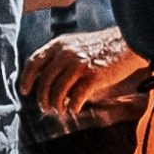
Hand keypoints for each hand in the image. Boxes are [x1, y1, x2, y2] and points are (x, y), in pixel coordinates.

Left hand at [25, 26, 146, 128]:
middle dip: (42, 98)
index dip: (26, 78)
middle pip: (44, 81)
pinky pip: (76, 97)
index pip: (34, 62)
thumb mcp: (76, 44)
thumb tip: (47, 79)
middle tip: (46, 108)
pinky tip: (74, 109)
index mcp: (59, 44)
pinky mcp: (93, 77)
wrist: (128, 43)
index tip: (25, 91)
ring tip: (60, 111)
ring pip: (57, 92)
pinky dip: (72, 106)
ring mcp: (78, 65)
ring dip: (56, 105)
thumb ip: (61, 56)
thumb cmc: (103, 46)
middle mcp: (65, 53)